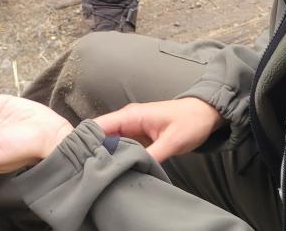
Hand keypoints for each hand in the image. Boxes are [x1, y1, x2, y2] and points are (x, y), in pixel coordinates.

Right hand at [93, 98, 222, 162]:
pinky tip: (112, 168)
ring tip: (95, 172)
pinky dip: (115, 155)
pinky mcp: (137, 135)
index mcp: (131, 115)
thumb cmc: (190, 122)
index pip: (98, 126)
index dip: (86, 141)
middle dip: (92, 151)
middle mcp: (126, 119)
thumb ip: (150, 155)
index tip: (79, 159)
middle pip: (99, 135)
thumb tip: (130, 170)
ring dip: (103, 154)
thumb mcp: (172, 141)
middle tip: (86, 171)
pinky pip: (120, 145)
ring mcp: (131, 127)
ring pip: (108, 141)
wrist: (206, 114)